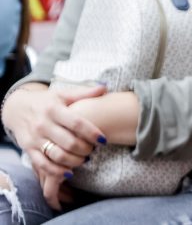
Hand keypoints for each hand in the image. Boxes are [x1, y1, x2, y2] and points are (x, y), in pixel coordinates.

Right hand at [3, 84, 106, 203]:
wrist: (16, 108)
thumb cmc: (46, 101)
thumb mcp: (63, 94)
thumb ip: (84, 92)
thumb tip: (105, 87)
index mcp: (54, 109)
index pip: (76, 123)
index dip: (92, 133)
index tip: (104, 140)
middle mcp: (43, 124)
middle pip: (68, 142)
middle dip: (85, 149)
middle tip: (94, 150)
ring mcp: (35, 138)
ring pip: (57, 155)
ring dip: (74, 161)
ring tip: (85, 159)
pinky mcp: (28, 149)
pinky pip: (43, 165)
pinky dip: (57, 171)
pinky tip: (70, 172)